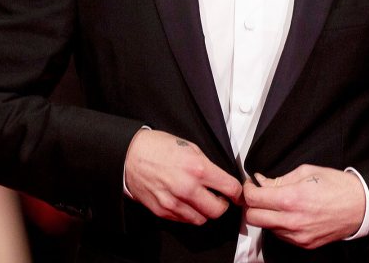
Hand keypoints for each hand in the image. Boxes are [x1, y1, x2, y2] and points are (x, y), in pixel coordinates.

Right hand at [124, 129, 242, 224]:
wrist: (130, 155)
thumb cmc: (158, 147)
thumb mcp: (190, 147)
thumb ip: (207, 164)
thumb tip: (220, 178)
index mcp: (198, 168)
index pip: (230, 188)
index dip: (237, 192)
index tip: (237, 193)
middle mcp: (187, 188)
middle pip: (218, 210)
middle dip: (223, 204)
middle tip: (220, 197)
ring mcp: (174, 202)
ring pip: (201, 219)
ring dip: (205, 211)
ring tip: (202, 200)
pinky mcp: (163, 211)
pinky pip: (184, 220)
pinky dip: (189, 214)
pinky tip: (187, 202)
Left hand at [243, 165, 365, 248]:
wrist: (360, 206)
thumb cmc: (336, 185)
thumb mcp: (306, 172)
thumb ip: (280, 179)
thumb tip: (262, 182)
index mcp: (292, 198)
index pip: (254, 199)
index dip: (248, 190)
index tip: (250, 185)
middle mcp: (292, 220)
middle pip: (253, 218)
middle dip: (252, 205)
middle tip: (258, 195)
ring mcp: (298, 235)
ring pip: (266, 228)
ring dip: (266, 215)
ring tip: (277, 203)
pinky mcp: (304, 244)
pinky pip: (281, 235)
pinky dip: (279, 224)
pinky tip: (289, 214)